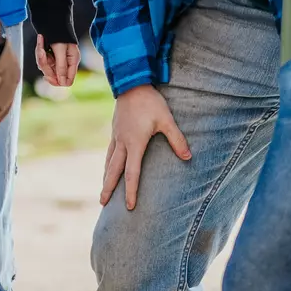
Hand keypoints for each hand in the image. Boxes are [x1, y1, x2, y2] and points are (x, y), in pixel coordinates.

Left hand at [35, 36, 80, 86]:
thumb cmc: (59, 33)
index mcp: (73, 61)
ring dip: (41, 58)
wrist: (52, 19)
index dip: (58, 81)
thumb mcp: (61, 50)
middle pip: (55, 76)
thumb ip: (61, 67)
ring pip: (47, 69)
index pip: (68, 80)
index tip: (49, 76)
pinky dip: (40, 53)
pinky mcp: (51, 56)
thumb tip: (63, 83)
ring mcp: (58, 60)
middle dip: (46, 67)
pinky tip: (41, 42)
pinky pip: (43, 61)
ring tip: (41, 46)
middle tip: (43, 54)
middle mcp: (66, 62)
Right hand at [100, 84, 188, 210]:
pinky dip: (107, 163)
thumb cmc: (150, 102)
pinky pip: (109, 151)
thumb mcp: (166, 120)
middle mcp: (122, 143)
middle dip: (108, 188)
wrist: (131, 83)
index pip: (132, 173)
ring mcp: (116, 136)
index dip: (131, 191)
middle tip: (102, 203)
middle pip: (113, 170)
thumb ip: (176, 139)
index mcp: (134, 143)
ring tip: (103, 190)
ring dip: (106, 176)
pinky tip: (108, 166)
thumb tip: (188, 157)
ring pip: (109, 161)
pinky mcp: (115, 130)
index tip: (129, 206)